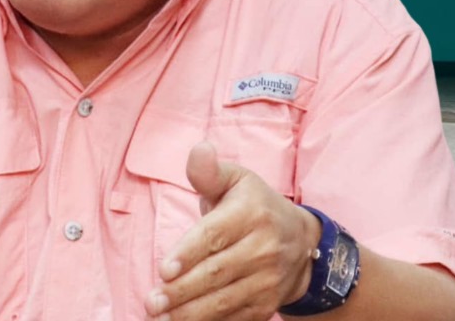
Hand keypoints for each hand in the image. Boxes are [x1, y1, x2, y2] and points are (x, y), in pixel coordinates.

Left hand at [147, 142, 320, 320]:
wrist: (303, 243)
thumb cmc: (254, 205)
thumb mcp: (236, 180)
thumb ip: (209, 171)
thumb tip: (198, 150)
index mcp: (251, 214)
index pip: (215, 235)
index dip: (189, 253)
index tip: (164, 269)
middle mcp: (263, 249)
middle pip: (217, 272)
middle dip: (181, 290)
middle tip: (151, 301)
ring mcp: (268, 280)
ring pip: (225, 300)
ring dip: (190, 312)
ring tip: (160, 317)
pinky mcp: (267, 303)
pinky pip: (236, 316)